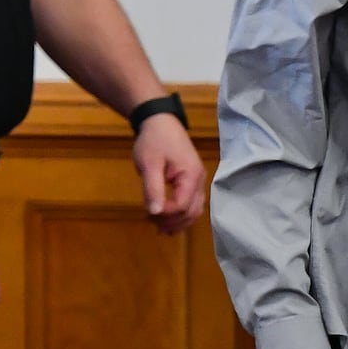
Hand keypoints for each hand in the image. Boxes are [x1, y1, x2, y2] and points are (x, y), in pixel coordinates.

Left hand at [132, 114, 207, 234]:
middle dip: (173, 221)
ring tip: (160, 228)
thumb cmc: (154, 140)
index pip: (182, 205)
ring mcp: (197, 180)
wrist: (160, 120)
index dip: (166, 214)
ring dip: (178, 221)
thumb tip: (155, 213)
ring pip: (194, 210)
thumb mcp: (149, 164)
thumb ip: (153, 189)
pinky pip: (191, 202)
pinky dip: (180, 214)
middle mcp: (199, 180)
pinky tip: (167, 220)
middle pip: (192, 211)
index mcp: (191, 175)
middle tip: (152, 224)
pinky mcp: (191, 180)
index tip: (148, 212)